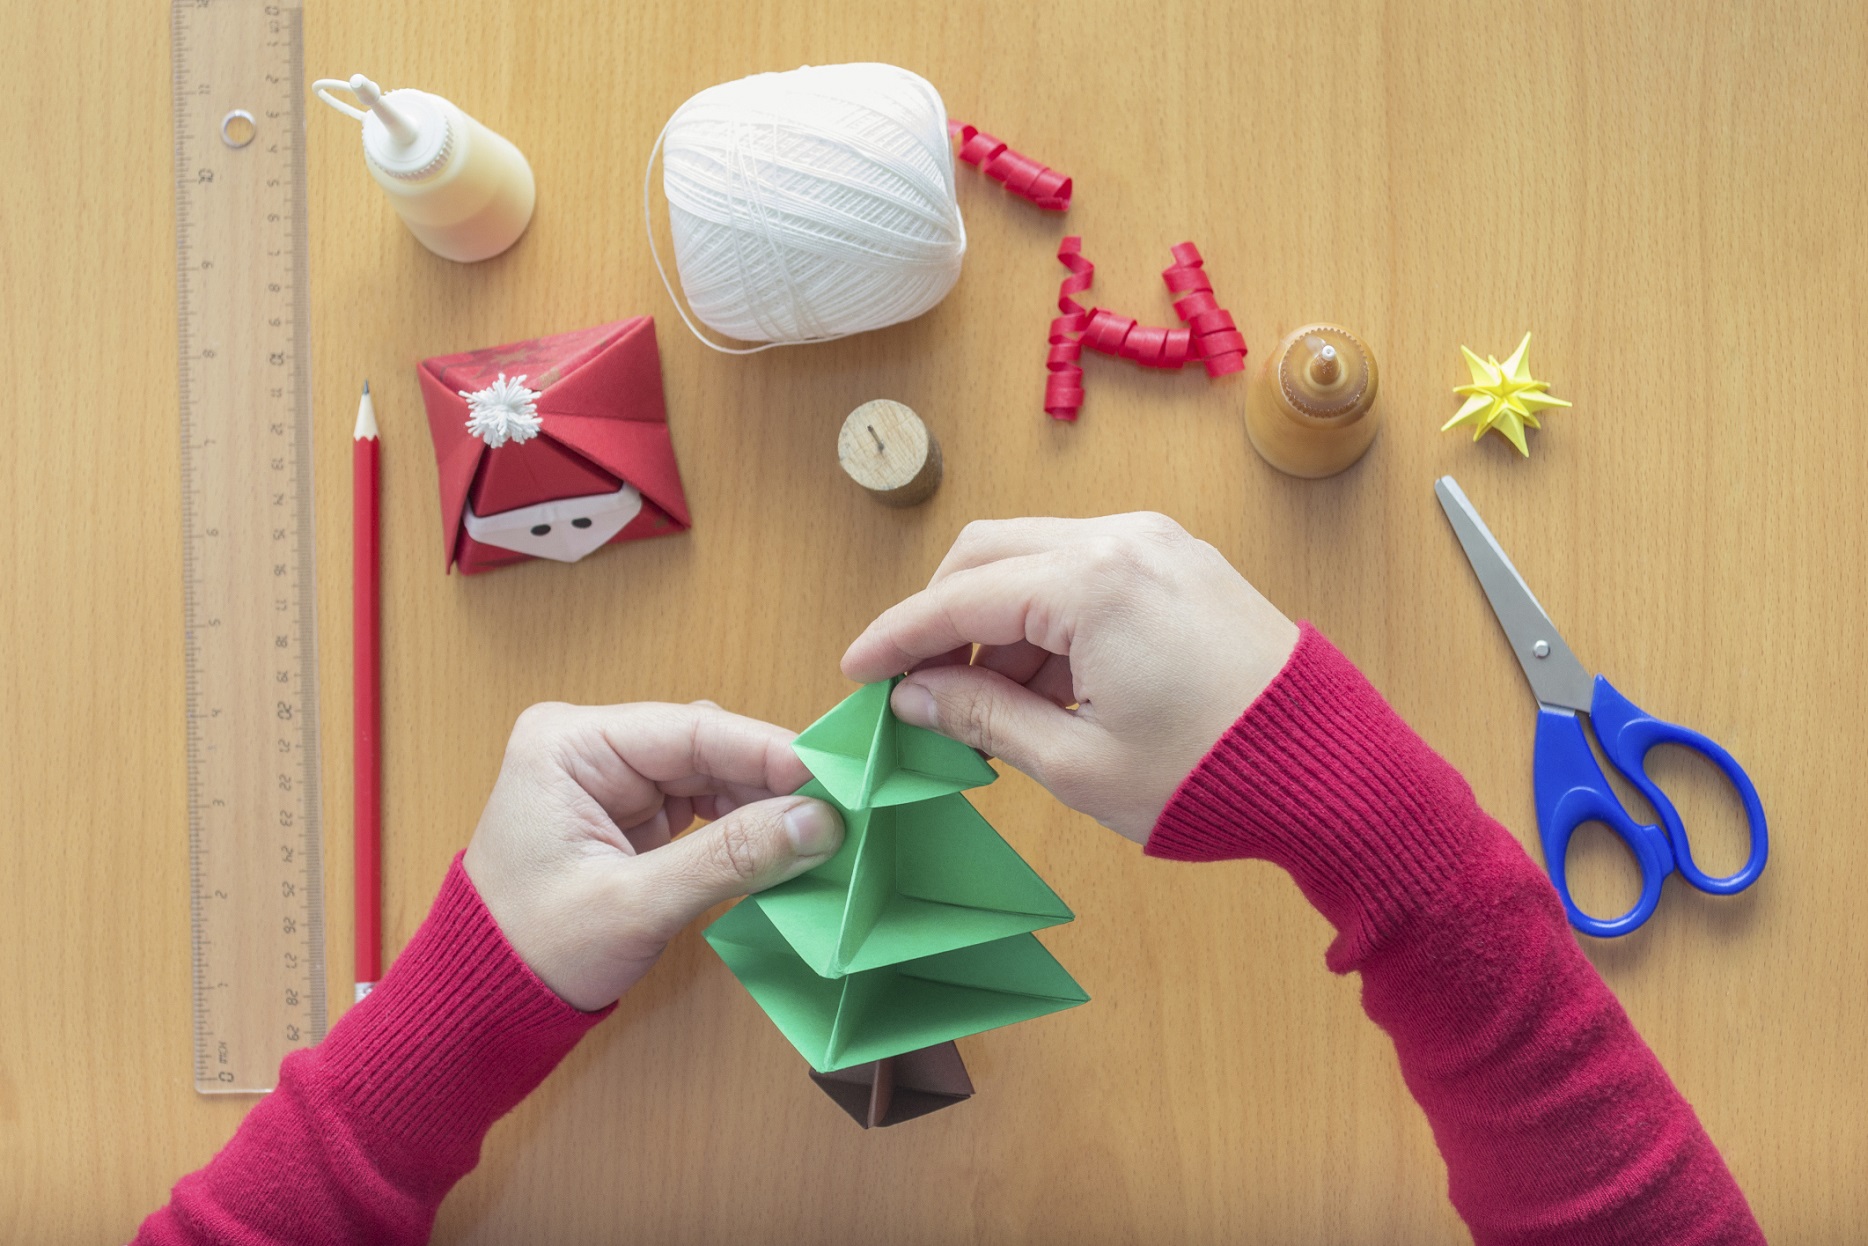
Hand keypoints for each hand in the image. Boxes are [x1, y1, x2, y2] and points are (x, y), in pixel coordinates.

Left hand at [462, 701, 842, 1010]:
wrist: (479, 1008)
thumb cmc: (532, 952)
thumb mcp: (636, 904)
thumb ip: (730, 857)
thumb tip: (820, 822)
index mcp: (568, 743)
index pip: (690, 729)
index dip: (769, 752)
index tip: (836, 776)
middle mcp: (588, 746)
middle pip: (706, 746)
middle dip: (772, 781)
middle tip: (841, 811)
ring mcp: (608, 779)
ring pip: (711, 775)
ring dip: (762, 805)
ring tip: (819, 835)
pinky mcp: (626, 814)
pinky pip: (701, 805)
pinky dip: (741, 828)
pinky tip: (781, 848)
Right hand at [841, 514, 1297, 841]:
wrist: (1337, 774)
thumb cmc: (1215, 777)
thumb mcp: (1078, 763)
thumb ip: (984, 717)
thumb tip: (917, 697)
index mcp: (1092, 582)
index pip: (958, 597)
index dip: (896, 638)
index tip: (857, 671)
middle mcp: (1123, 539)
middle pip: (989, 553)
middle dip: (943, 618)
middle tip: (920, 688)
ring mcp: (1159, 543)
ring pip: (1037, 557)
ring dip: (999, 620)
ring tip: (997, 709)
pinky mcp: (1183, 562)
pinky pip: (1088, 569)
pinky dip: (1050, 615)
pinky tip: (1050, 685)